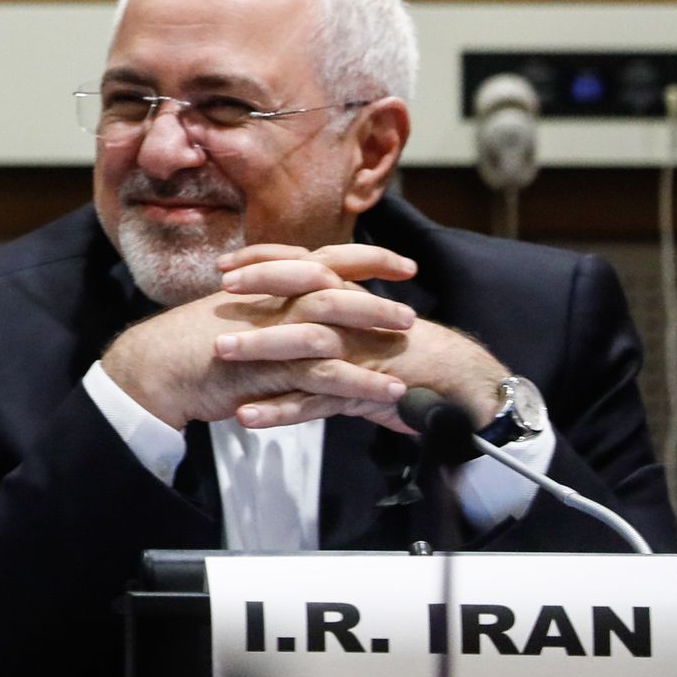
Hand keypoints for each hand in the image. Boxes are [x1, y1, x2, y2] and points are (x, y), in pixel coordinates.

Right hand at [102, 242, 418, 429]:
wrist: (149, 369)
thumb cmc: (183, 345)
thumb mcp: (229, 314)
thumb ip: (263, 306)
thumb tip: (291, 304)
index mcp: (262, 284)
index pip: (321, 259)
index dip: (364, 259)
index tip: (401, 264)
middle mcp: (268, 302)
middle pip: (332, 286)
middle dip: (376, 295)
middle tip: (410, 309)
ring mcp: (266, 334)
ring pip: (331, 327)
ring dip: (374, 336)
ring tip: (411, 347)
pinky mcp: (265, 370)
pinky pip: (321, 375)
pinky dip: (360, 383)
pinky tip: (388, 392)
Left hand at [212, 243, 505, 432]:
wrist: (456, 383)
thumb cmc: (398, 351)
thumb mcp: (360, 320)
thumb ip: (325, 308)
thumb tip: (278, 302)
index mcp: (349, 297)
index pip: (305, 265)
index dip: (265, 260)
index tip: (224, 264)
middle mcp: (352, 317)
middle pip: (306, 291)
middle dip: (263, 287)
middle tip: (223, 290)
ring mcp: (356, 353)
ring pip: (306, 345)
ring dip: (261, 348)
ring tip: (221, 353)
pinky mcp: (360, 391)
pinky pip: (315, 402)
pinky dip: (280, 410)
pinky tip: (246, 416)